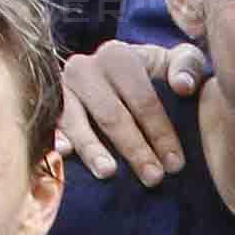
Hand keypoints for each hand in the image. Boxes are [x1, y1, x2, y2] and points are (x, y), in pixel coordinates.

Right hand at [62, 37, 206, 186]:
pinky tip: (64, 154)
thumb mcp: (174, 61)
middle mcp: (85, 68)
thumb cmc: (150, 73)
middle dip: (134, 148)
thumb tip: (184, 86)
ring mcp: (61, 88)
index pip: (142, 99)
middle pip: (112, 114)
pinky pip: (50, 126)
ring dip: (93, 148)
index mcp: (118, 56)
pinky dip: (56, 139)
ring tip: (109, 172)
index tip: (176, 163)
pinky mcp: (46, 107)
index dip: (161, 132)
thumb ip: (188, 66)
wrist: (108, 74)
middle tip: (153, 178)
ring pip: (77, 121)